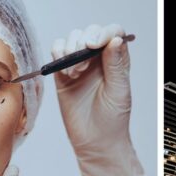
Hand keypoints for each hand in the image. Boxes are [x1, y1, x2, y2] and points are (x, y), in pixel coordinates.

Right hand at [52, 24, 144, 175]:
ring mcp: (79, 65)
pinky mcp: (63, 75)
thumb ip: (116, 64)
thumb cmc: (112, 121)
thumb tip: (114, 39)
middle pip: (90, 32)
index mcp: (116, 60)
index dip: (103, 32)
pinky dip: (57, 54)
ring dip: (70, 49)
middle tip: (83, 64)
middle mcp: (98, 59)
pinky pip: (57, 53)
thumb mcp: (119, 92)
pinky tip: (65, 72)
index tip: (94, 45)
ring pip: (71, 39)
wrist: (95, 143)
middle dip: (83, 41)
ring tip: (75, 71)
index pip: (112, 33)